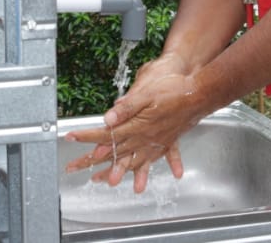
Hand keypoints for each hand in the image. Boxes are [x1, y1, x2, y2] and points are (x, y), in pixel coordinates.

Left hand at [64, 53, 201, 191]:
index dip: (87, 136)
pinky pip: (157, 159)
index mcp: (136, 125)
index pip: (106, 133)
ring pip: (133, 161)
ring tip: (106, 181)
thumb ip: (127, 107)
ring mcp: (156, 141)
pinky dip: (153, 167)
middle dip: (92, 161)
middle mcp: (145, 138)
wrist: (200, 91)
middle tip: (75, 168)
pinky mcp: (167, 140)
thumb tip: (108, 118)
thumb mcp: (147, 92)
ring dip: (119, 171)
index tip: (70, 138)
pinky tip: (161, 176)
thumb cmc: (174, 88)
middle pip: (114, 153)